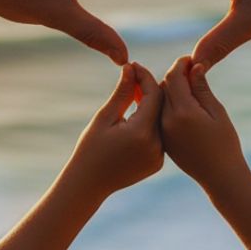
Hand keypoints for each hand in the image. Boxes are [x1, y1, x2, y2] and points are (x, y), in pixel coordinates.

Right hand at [68, 63, 163, 200]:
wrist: (89, 184)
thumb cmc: (90, 148)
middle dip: (149, 88)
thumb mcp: (104, 117)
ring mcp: (159, 156)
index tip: (133, 65)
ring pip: (162, 120)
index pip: (153, 94)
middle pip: (161, 106)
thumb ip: (122, 92)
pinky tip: (138, 113)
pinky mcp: (158, 163)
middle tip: (134, 75)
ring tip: (135, 91)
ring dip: (151, 104)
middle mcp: (156, 145)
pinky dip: (151, 122)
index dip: (144, 77)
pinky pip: (159, 135)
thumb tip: (131, 67)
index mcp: (142, 132)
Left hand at [160, 56, 245, 191]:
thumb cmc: (225, 143)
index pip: (173, 77)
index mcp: (182, 112)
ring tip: (185, 83)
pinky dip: (166, 104)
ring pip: (160, 101)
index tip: (190, 59)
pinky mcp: (162, 140)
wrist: (220, 177)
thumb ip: (201, 88)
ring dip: (169, 89)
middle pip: (164, 87)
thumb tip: (194, 66)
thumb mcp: (216, 112)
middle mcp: (167, 122)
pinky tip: (178, 101)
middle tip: (189, 69)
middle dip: (174, 75)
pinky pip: (159, 115)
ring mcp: (162, 132)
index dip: (181, 64)